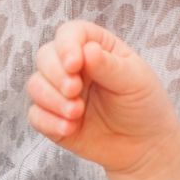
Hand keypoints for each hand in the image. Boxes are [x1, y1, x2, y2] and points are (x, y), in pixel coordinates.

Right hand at [26, 21, 179, 174]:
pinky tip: (70, 128)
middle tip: (75, 91)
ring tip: (77, 113)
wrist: (144, 146)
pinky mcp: (53, 118)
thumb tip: (87, 49)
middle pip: (45, 56)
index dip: (66, 45)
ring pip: (35, 85)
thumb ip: (109, 66)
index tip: (75, 64)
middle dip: (55, 74)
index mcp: (95, 48)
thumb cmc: (144, 106)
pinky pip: (35, 115)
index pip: (70, 33)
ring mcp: (60, 93)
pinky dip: (49, 121)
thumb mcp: (134, 81)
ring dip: (51, 99)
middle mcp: (73, 67)